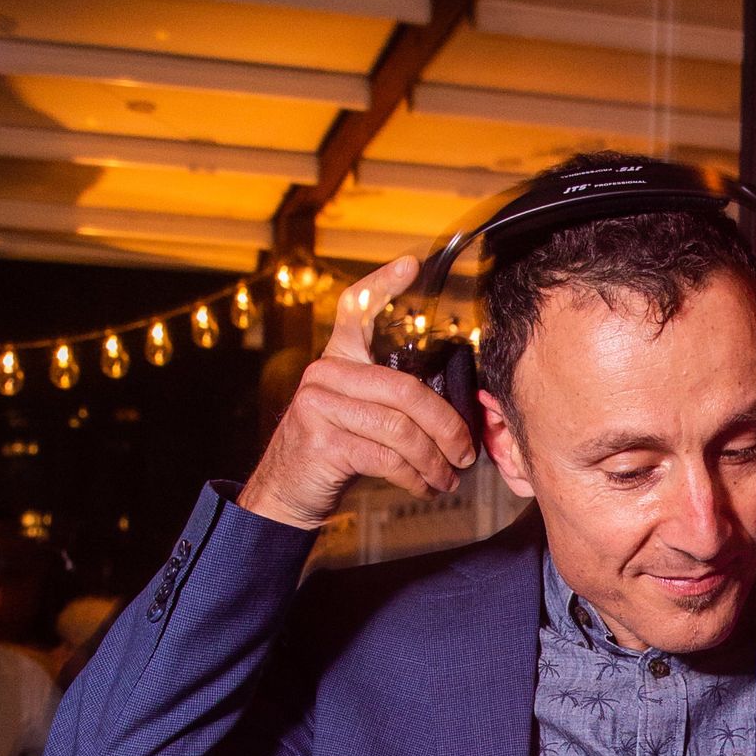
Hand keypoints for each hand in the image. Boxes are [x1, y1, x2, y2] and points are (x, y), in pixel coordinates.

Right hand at [238, 255, 479, 528]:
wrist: (289, 490)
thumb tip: (454, 407)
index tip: (413, 265)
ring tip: (448, 477)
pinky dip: (414, 477)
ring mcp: (320, 404)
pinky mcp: (322, 441)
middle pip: (405, 389)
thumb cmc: (337, 451)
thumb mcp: (361, 415)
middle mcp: (326, 373)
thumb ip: (392, 400)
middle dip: (447, 426)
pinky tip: (424, 486)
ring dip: (434, 460)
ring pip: (400, 428)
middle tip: (466, 452)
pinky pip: (386, 457)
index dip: (383, 285)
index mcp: (339, 359)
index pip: (357, 310)